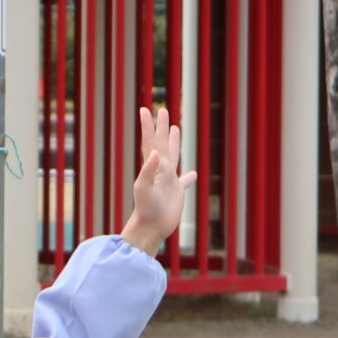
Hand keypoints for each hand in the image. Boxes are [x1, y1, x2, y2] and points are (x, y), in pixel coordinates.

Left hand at [120, 105, 196, 258]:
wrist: (151, 228)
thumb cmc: (145, 210)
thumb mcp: (144, 189)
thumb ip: (148, 171)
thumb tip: (155, 152)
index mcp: (153, 167)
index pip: (150, 142)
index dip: (148, 126)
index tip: (145, 109)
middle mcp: (161, 170)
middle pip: (162, 143)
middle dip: (162, 127)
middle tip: (162, 110)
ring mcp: (169, 181)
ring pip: (173, 156)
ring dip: (174, 142)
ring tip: (175, 129)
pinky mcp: (176, 193)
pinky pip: (184, 182)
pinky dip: (189, 177)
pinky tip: (193, 174)